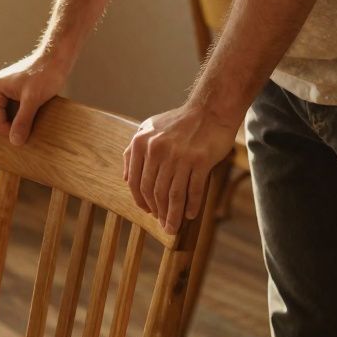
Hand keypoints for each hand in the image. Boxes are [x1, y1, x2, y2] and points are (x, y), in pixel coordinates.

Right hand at [0, 53, 70, 144]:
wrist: (56, 58)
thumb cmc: (45, 74)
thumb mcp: (33, 99)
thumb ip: (23, 121)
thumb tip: (15, 142)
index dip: (11, 133)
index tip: (30, 137)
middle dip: (11, 130)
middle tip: (29, 137)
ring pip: (3, 119)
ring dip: (16, 125)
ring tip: (32, 128)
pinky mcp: (8, 93)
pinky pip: (10, 113)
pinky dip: (20, 119)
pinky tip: (32, 122)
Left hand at [124, 104, 236, 233]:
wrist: (210, 110)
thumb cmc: (179, 122)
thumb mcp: (149, 129)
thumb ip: (134, 151)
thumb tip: (126, 178)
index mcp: (142, 143)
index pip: (136, 181)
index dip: (141, 201)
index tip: (148, 212)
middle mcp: (158, 150)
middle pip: (154, 191)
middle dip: (158, 212)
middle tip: (163, 225)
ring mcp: (180, 156)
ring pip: (172, 195)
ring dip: (172, 215)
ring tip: (173, 227)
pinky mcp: (200, 161)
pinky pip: (193, 190)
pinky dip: (191, 205)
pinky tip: (190, 215)